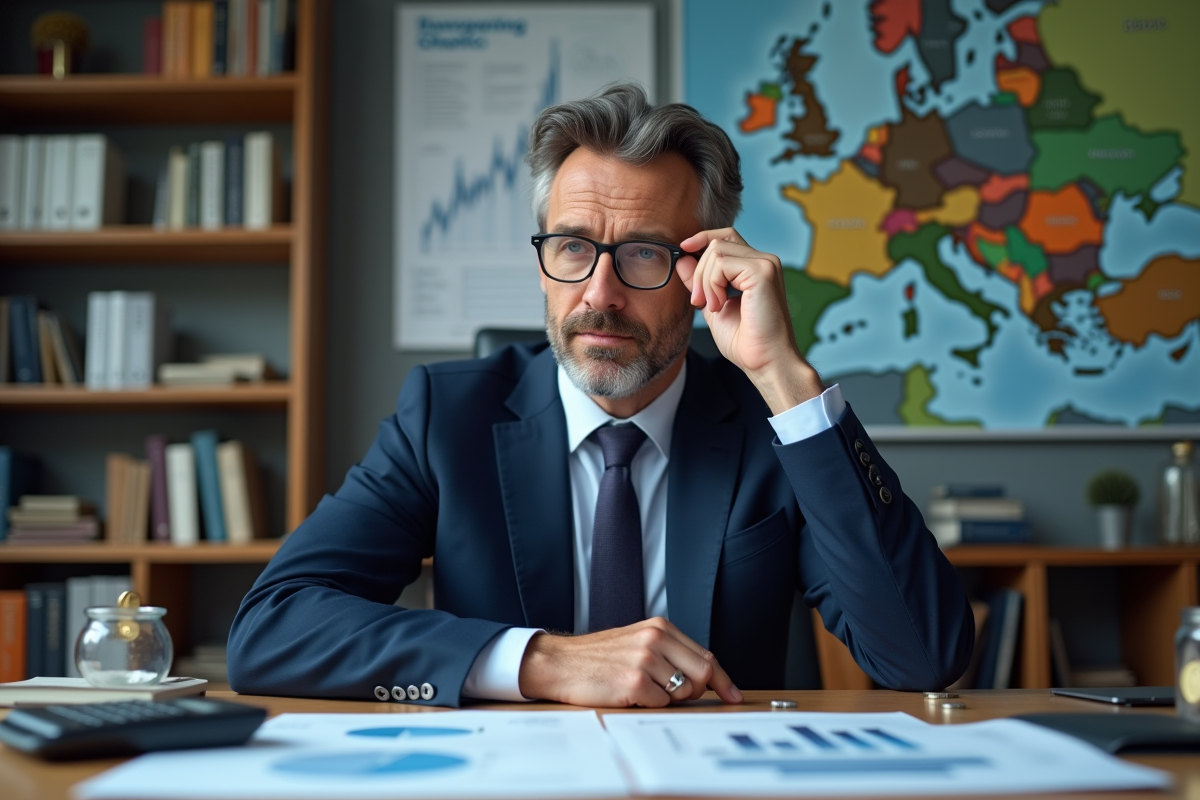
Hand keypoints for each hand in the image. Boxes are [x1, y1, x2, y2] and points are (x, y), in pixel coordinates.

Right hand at [517, 617, 742, 706]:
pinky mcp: (633, 683)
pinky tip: (628, 694)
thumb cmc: (598, 656)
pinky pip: (660, 704)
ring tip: (640, 687)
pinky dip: (647, 705)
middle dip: (695, 692)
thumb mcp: (638, 641)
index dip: (723, 680)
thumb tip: (706, 677)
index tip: (734, 695)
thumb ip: (670, 652)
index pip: (706, 656)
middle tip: (670, 692)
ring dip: (665, 698)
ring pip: (682, 693)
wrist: (560, 662)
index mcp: (660, 627)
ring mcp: (645, 660)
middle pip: (703, 675)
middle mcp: (656, 639)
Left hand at [676, 229, 823, 413]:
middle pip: (717, 243)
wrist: (765, 361)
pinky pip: (722, 262)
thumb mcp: (713, 305)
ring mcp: (766, 264)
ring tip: (714, 307)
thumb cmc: (746, 341)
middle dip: (699, 272)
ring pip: (717, 251)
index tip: (684, 249)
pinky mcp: (762, 271)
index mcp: (755, 268)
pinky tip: (721, 305)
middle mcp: (764, 261)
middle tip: (698, 302)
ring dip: (705, 282)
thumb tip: (683, 258)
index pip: (726, 237)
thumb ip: (700, 282)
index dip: (703, 238)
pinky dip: (713, 285)